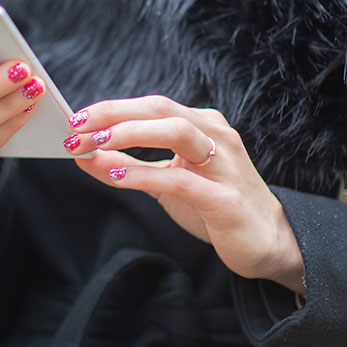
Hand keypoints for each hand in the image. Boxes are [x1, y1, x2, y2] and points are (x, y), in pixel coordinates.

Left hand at [64, 96, 304, 293]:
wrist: (269, 241)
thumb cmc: (214, 206)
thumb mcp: (167, 181)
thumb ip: (129, 166)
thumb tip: (85, 154)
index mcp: (203, 126)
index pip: (153, 105)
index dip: (112, 108)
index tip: (76, 118)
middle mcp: (216, 136)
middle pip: (162, 109)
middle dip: (115, 114)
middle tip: (77, 127)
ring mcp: (225, 165)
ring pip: (177, 131)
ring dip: (130, 134)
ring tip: (96, 144)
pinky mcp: (226, 199)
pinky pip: (182, 180)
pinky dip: (145, 175)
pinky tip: (116, 178)